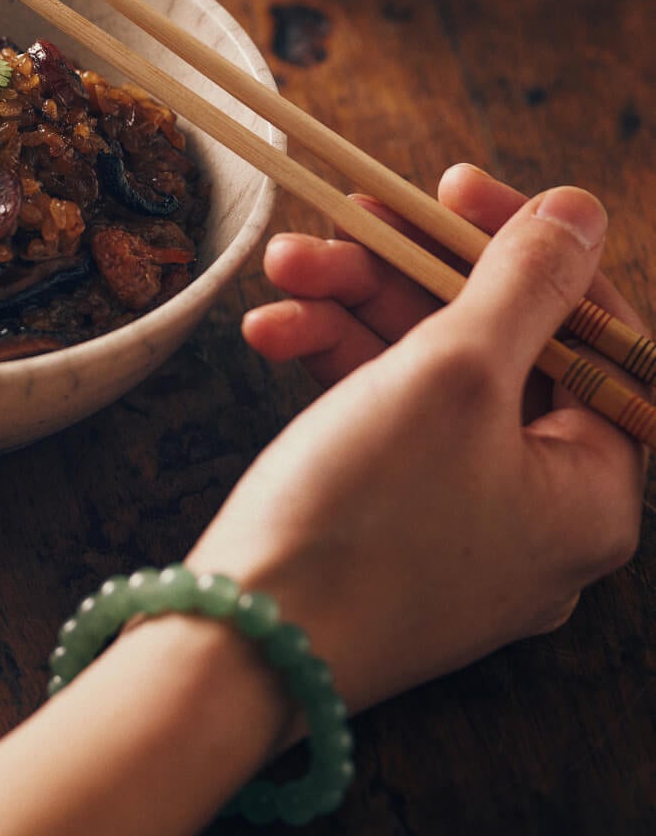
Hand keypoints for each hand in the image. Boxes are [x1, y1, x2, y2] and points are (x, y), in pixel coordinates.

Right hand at [185, 168, 645, 712]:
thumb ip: (525, 282)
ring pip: (424, 380)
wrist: (241, 647)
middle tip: (346, 218)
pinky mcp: (391, 533)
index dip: (524, 247)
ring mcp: (463, 527)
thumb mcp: (454, 372)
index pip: (588, 334)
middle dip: (406, 275)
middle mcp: (541, 513)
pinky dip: (332, 370)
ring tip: (282, 268)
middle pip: (495, 349)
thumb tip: (581, 211)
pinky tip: (272, 332)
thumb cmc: (366, 518)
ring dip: (352, 310)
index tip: (449, 189)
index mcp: (593, 488)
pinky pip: (380, 425)